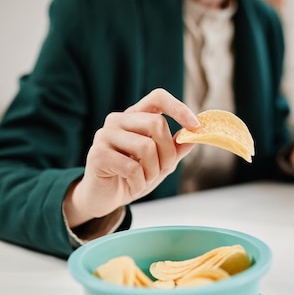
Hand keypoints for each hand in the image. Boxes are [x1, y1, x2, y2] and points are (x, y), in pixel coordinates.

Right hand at [63, 88, 198, 227]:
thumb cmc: (132, 176)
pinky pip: (132, 168)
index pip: (157, 97)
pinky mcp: (97, 155)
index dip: (178, 108)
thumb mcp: (160, 163)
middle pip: (156, 123)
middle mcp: (117, 120)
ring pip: (146, 146)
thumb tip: (196, 133)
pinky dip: (139, 183)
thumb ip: (176, 148)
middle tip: (162, 170)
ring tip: (145, 179)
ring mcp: (105, 135)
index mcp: (134, 116)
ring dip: (153, 171)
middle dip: (168, 153)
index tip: (195, 126)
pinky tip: (133, 186)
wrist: (105, 197)